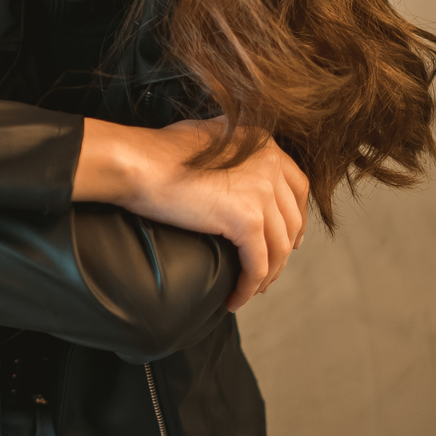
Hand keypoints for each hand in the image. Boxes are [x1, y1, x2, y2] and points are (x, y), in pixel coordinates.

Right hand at [74, 117, 308, 310]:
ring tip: (252, 290)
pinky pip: (257, 264)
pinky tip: (235, 298)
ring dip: (268, 274)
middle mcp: (270, 164)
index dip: (296, 217)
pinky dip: (249, 286)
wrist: (138, 163)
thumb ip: (232, 149)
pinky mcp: (247, 219)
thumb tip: (234, 168)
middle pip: (292, 219)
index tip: (290, 240)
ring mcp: (262, 192)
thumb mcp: (208, 137)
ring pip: (278, 247)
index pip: (297, 186)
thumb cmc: (158, 151)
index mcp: (264, 144)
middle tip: (270, 271)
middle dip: (284, 250)